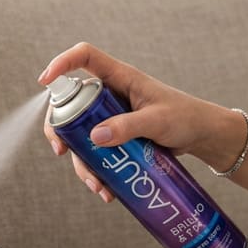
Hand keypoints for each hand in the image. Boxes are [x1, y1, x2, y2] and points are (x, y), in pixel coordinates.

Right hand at [37, 42, 236, 202]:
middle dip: (60, 129)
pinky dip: (97, 172)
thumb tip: (94, 137)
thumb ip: (128, 126)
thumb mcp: (157, 121)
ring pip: (81, 136)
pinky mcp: (117, 137)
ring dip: (82, 162)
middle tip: (61, 150)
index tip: (44, 81)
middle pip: (71, 104)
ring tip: (98, 187)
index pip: (84, 57)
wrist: (202, 136)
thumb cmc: (185, 117)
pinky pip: (96, 153)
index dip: (61, 63)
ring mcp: (111, 117)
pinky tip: (107, 191)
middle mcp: (110, 94)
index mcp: (119, 77)